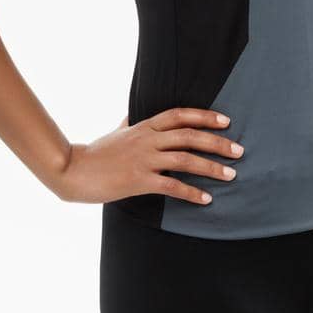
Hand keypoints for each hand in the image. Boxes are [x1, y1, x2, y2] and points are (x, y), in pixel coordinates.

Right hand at [54, 108, 242, 206]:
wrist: (73, 170)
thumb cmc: (96, 152)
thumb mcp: (116, 131)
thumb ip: (130, 122)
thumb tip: (135, 113)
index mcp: (144, 126)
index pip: (179, 115)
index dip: (204, 116)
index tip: (226, 120)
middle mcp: (147, 140)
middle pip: (189, 136)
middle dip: (217, 142)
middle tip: (239, 151)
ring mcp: (143, 160)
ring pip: (184, 160)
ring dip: (210, 167)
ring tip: (231, 175)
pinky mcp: (138, 181)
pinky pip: (171, 186)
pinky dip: (191, 192)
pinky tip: (206, 199)